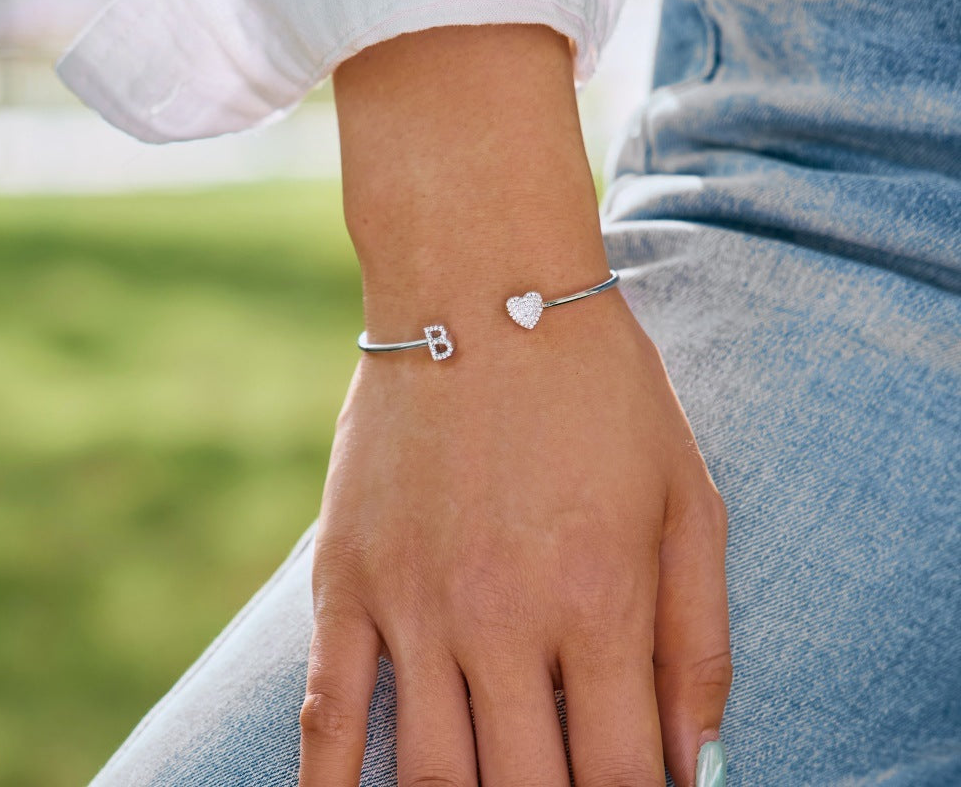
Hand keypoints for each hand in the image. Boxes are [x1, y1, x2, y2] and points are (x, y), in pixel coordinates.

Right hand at [297, 285, 730, 785]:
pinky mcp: (347, 578)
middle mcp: (501, 618)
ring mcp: (413, 603)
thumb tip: (698, 763)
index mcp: (599, 600)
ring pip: (434, 776)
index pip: (624, 775)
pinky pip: (327, 714)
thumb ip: (699, 637)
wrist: (482, 287)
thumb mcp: (686, 495)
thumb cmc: (599, 386)